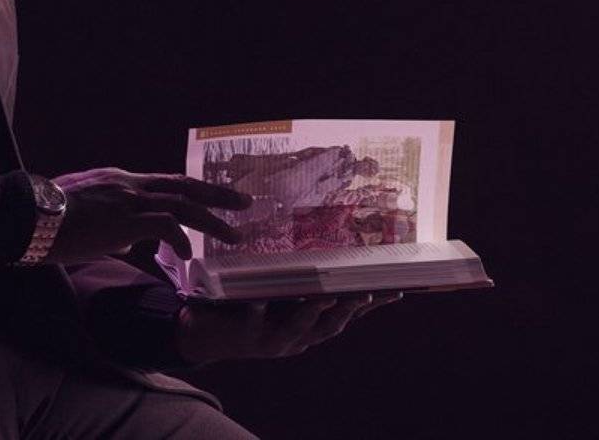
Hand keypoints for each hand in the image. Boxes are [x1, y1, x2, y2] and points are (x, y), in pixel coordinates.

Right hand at [44, 168, 251, 264]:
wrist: (28, 216)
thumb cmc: (50, 220)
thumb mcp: (88, 217)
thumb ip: (115, 226)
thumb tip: (133, 241)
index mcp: (121, 181)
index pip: (166, 183)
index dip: (193, 191)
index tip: (214, 197)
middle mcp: (129, 184)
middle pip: (183, 185)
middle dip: (216, 194)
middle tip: (243, 202)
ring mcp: (128, 199)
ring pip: (182, 203)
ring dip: (212, 219)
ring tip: (233, 234)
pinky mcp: (124, 219)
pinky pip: (165, 226)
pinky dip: (180, 238)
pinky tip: (187, 254)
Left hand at [173, 292, 402, 365]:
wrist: (204, 335)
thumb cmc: (248, 312)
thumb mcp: (280, 301)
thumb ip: (304, 287)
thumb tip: (330, 258)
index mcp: (308, 330)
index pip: (346, 318)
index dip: (370, 307)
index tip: (394, 292)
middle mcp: (296, 340)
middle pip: (329, 327)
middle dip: (348, 310)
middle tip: (366, 292)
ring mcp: (271, 340)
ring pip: (298, 328)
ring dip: (313, 312)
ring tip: (324, 296)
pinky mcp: (245, 336)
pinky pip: (253, 320)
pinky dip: (259, 310)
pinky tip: (261, 299)